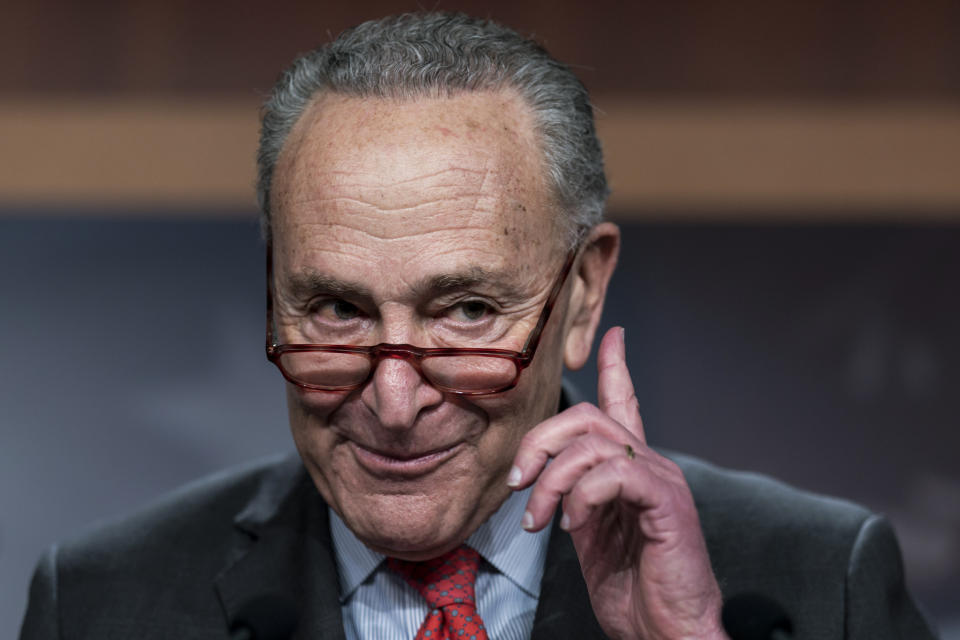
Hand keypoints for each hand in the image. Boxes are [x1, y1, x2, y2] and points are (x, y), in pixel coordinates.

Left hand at [508, 327, 725, 638]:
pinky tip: (572, 525)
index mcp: (632, 470)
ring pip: (592, 443)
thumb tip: (542, 481)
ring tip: (538, 520)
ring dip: (550, 480)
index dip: (616, 367)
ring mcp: (661, 480)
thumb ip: (574, 498)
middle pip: (586, 417)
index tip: (612, 334)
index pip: (625, 404)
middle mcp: (650, 464)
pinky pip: (613, 473)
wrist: (667, 632)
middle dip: (539, 442)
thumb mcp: (591, 535)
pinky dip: (581, 496)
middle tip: (516, 483)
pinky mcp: (666, 501)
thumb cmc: (634, 590)